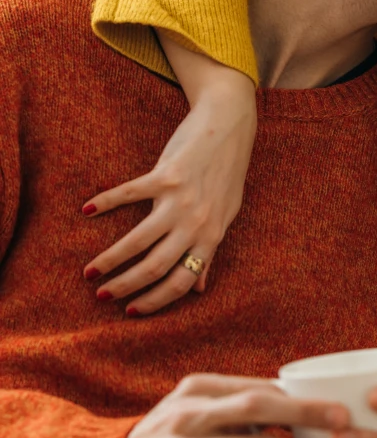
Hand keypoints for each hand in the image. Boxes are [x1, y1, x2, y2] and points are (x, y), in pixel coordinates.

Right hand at [81, 56, 256, 314]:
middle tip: (102, 296)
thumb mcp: (227, 214)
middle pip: (156, 267)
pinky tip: (87, 210)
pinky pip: (129, 194)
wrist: (230, 126)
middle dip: (126, 287)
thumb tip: (200, 287)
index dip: (156, 301)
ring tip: (90, 271)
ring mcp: (180, 199)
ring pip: (139, 241)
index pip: (182, 281)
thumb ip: (211, 250)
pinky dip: (105, 203)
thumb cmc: (227, 172)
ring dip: (110, 260)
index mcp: (211, 235)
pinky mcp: (165, 174)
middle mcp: (196, 222)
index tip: (132, 311)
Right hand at [119, 374, 351, 437]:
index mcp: (199, 388)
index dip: (302, 397)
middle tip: (345, 424)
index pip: (259, 387)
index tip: (340, 406)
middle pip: (258, 408)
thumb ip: (238, 403)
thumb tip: (296, 396)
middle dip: (307, 414)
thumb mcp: (197, 410)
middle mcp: (190, 415)